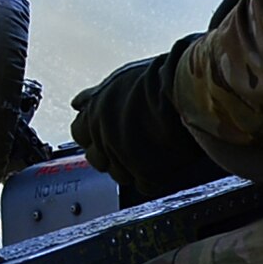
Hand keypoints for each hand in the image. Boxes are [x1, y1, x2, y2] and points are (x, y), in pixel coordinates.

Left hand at [70, 34, 218, 201]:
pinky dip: (152, 177)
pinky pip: (143, 184)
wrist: (186, 92)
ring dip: (130, 166)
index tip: (104, 133)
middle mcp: (103, 137)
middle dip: (109, 153)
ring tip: (150, 151)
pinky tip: (164, 162)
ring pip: (118, 174)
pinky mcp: (146, 174)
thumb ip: (95, 97)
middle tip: (130, 143)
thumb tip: (76, 104)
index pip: (79, 133)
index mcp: (94, 113)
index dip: (92, 134)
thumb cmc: (159, 79)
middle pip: (96, 158)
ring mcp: (123, 158)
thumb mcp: (120, 80)